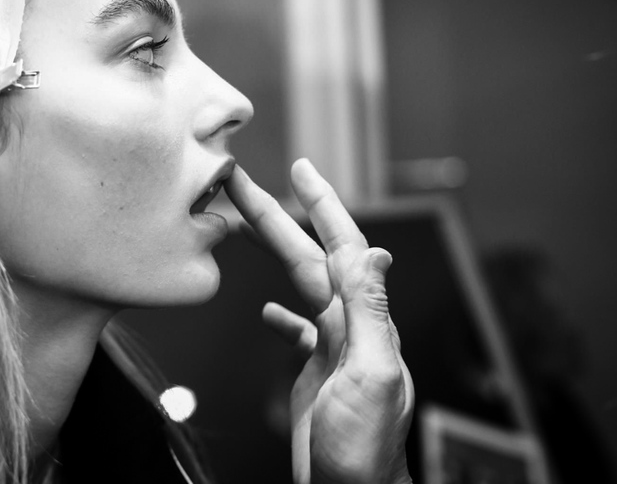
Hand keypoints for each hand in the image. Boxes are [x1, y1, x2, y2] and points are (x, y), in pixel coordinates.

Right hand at [225, 159, 413, 483]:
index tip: (301, 170)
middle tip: (242, 184)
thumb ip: (371, 310)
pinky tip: (265, 311)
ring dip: (273, 252)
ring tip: (242, 226)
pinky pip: (299, 331)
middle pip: (309, 257)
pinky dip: (281, 314)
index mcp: (364, 321)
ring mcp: (334, 349)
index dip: (322, 205)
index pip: (343, 247)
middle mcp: (351, 327)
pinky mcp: (317, 373)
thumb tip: (374, 249)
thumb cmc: (361, 448)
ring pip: (300, 286)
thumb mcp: (370, 373)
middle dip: (277, 216)